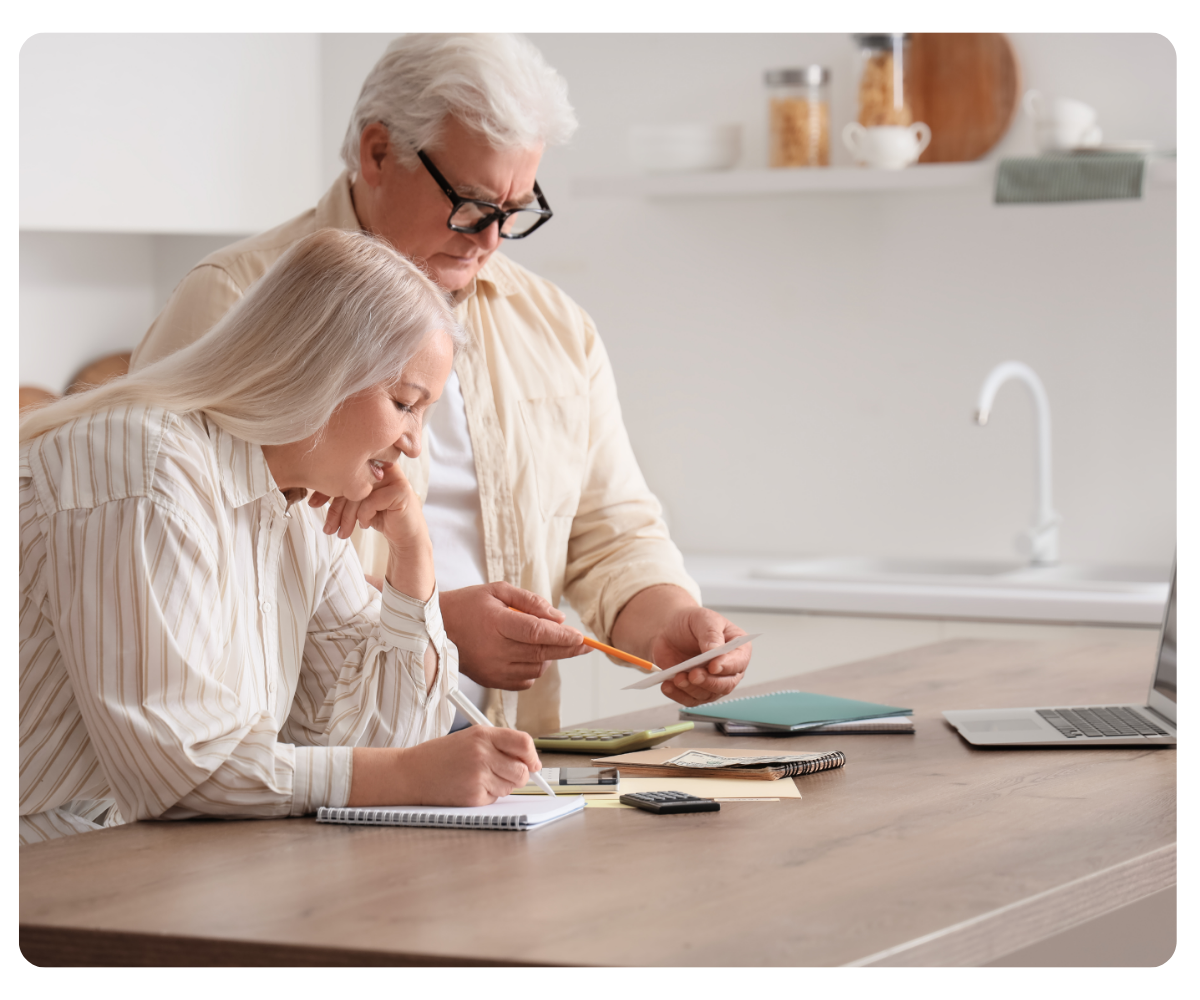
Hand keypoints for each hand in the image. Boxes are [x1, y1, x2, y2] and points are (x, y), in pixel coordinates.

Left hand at [308, 462, 425, 551]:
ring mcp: (394, 476)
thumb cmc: (381, 516)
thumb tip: (311, 496)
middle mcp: (384, 465)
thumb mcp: (357, 502)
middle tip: (327, 528)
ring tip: (342, 533)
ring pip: (359, 492)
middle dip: (335, 508)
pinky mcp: (401, 490)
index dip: (327, 487)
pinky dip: (364, 516)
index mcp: (372, 463)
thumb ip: (343, 492)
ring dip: (347, 517)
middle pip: (351, 481)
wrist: (405, 536)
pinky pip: (371, 501)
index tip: (313, 504)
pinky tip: (365, 525)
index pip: (344, 470)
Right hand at [348, 726, 541, 806]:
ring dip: (502, 786)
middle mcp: (482, 754)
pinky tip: (469, 787)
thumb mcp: (470, 738)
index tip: (533, 763)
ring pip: (511, 786)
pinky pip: (495, 799)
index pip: (524, 743)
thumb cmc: (441, 756)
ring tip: (480, 778)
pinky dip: (488, 796)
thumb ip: (499, 744)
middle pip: (522, 770)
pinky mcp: (473, 797)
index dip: (532, 755)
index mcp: (483, 735)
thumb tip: (530, 762)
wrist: (411, 774)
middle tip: (506, 774)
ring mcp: (477, 776)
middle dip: (520, 775)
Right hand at [440, 583, 589, 690]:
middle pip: (541, 652)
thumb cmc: (467, 606)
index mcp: (496, 622)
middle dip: (568, 649)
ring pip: (536, 668)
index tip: (581, 638)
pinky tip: (528, 655)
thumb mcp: (497, 590)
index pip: (537, 632)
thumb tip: (558, 617)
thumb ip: (530, 601)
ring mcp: (493, 668)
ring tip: (541, 641)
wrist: (436, 629)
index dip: (562, 637)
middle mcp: (495, 649)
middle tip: (585, 646)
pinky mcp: (492, 681)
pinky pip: (525, 681)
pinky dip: (534, 670)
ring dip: (548, 657)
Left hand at [610, 586, 752, 706]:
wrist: (670, 631)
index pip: (739, 662)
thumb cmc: (692, 623)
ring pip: (707, 695)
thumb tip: (715, 651)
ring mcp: (713, 682)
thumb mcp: (703, 619)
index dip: (727, 666)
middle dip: (708, 682)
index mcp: (737, 649)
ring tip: (677, 678)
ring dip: (691, 689)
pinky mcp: (696, 690)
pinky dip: (678, 695)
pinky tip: (668, 686)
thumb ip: (711, 634)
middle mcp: (729, 670)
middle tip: (693, 675)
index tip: (713, 666)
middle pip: (725, 684)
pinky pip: (690, 700)